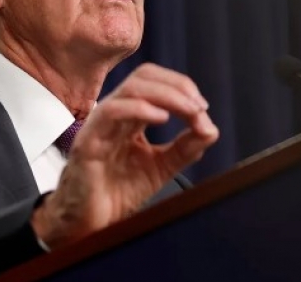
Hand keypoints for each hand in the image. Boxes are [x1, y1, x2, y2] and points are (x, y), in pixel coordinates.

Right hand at [31, 63, 217, 247]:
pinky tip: (162, 119)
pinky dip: (140, 109)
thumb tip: (210, 128)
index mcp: (129, 116)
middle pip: (144, 76)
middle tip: (199, 108)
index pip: (154, 81)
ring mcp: (100, 124)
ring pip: (131, 89)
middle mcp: (114, 114)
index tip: (203, 110)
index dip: (181, 88)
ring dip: (167, 95)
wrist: (91, 223)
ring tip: (189, 111)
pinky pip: (112, 112)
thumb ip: (186, 148)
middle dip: (178, 87)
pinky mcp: (89, 140)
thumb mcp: (162, 167)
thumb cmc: (117, 193)